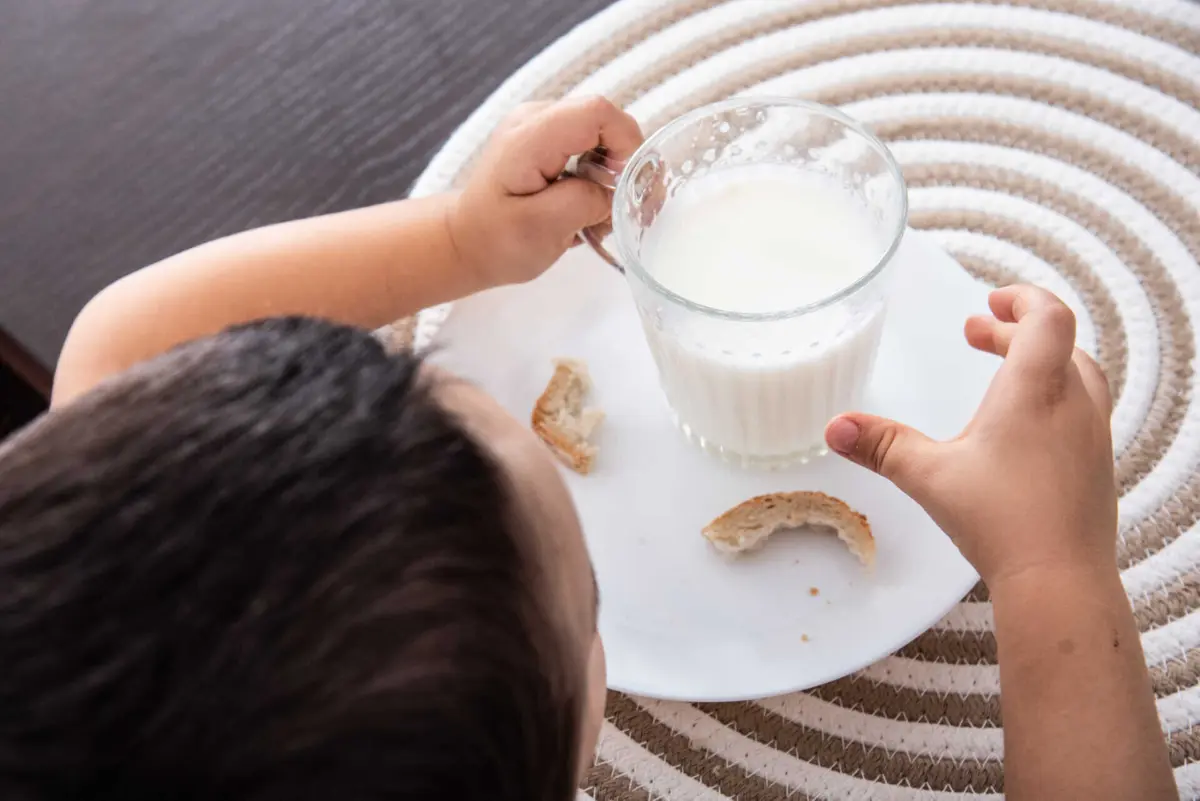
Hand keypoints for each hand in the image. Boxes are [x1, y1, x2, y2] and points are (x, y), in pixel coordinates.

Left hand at [448, 96, 642, 288]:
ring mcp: (541, 125)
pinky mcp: (547, 140)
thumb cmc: (496, 240)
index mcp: (530, 136)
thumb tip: (615, 191)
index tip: (626, 186)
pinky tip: (586, 207)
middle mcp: (536, 118)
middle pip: (604, 122)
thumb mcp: (541, 229)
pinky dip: (598, 176)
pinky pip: (589, 146)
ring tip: (599, 215)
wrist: (465, 240)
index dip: (626, 143)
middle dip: (622, 164)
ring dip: (611, 175)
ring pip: (601, 136)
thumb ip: (584, 203)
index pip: (598, 112)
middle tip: (620, 209)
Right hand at [825, 285, 1116, 587]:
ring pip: (1078, 376)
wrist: (1060, 580)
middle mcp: (1074, 404)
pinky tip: (1024, 429)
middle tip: (979, 333)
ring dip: (1042, 363)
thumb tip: (834, 427)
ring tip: (1006, 373)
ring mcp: (1093, 437)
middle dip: (1017, 332)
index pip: (1047, 317)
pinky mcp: (1098, 468)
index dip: (1023, 299)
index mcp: (1035, 390)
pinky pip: (1083, 412)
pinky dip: (1055, 399)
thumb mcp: (928, 476)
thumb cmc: (1000, 521)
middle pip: (1059, 343)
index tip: (993, 301)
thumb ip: (882, 446)